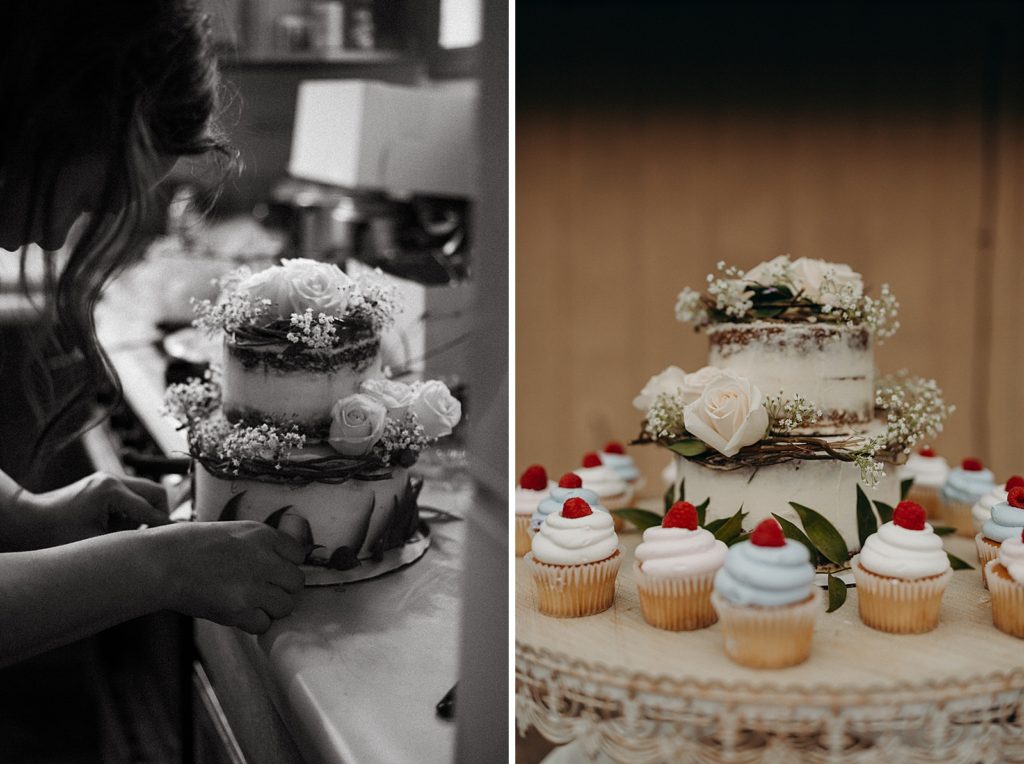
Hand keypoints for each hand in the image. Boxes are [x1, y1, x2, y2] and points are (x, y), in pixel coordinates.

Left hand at [22, 472, 170, 547]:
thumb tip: (156, 540)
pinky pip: (132, 493)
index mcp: (111, 491)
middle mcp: (112, 479)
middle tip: (157, 535)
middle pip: (155, 492)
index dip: (164, 526)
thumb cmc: (57, 534)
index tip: (179, 538)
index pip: (149, 509)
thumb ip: (130, 538)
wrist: (29, 521)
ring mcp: (108, 478)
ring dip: (147, 511)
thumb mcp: (97, 541)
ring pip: (145, 491)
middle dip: (160, 513)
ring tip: (134, 532)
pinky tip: (121, 526)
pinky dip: (134, 508)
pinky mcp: (104, 483)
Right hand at [155, 521, 305, 633]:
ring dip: (271, 608)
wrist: (163, 563)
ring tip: (252, 603)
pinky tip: (240, 613)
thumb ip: (261, 545)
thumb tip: (280, 562)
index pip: (299, 553)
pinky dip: (254, 623)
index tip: (277, 569)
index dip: (287, 564)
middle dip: (283, 588)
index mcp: (263, 535)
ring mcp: (253, 587)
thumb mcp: (234, 532)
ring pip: (285, 606)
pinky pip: (264, 624)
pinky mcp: (238, 611)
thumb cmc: (191, 545)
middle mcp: (264, 560)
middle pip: (296, 582)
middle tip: (265, 590)